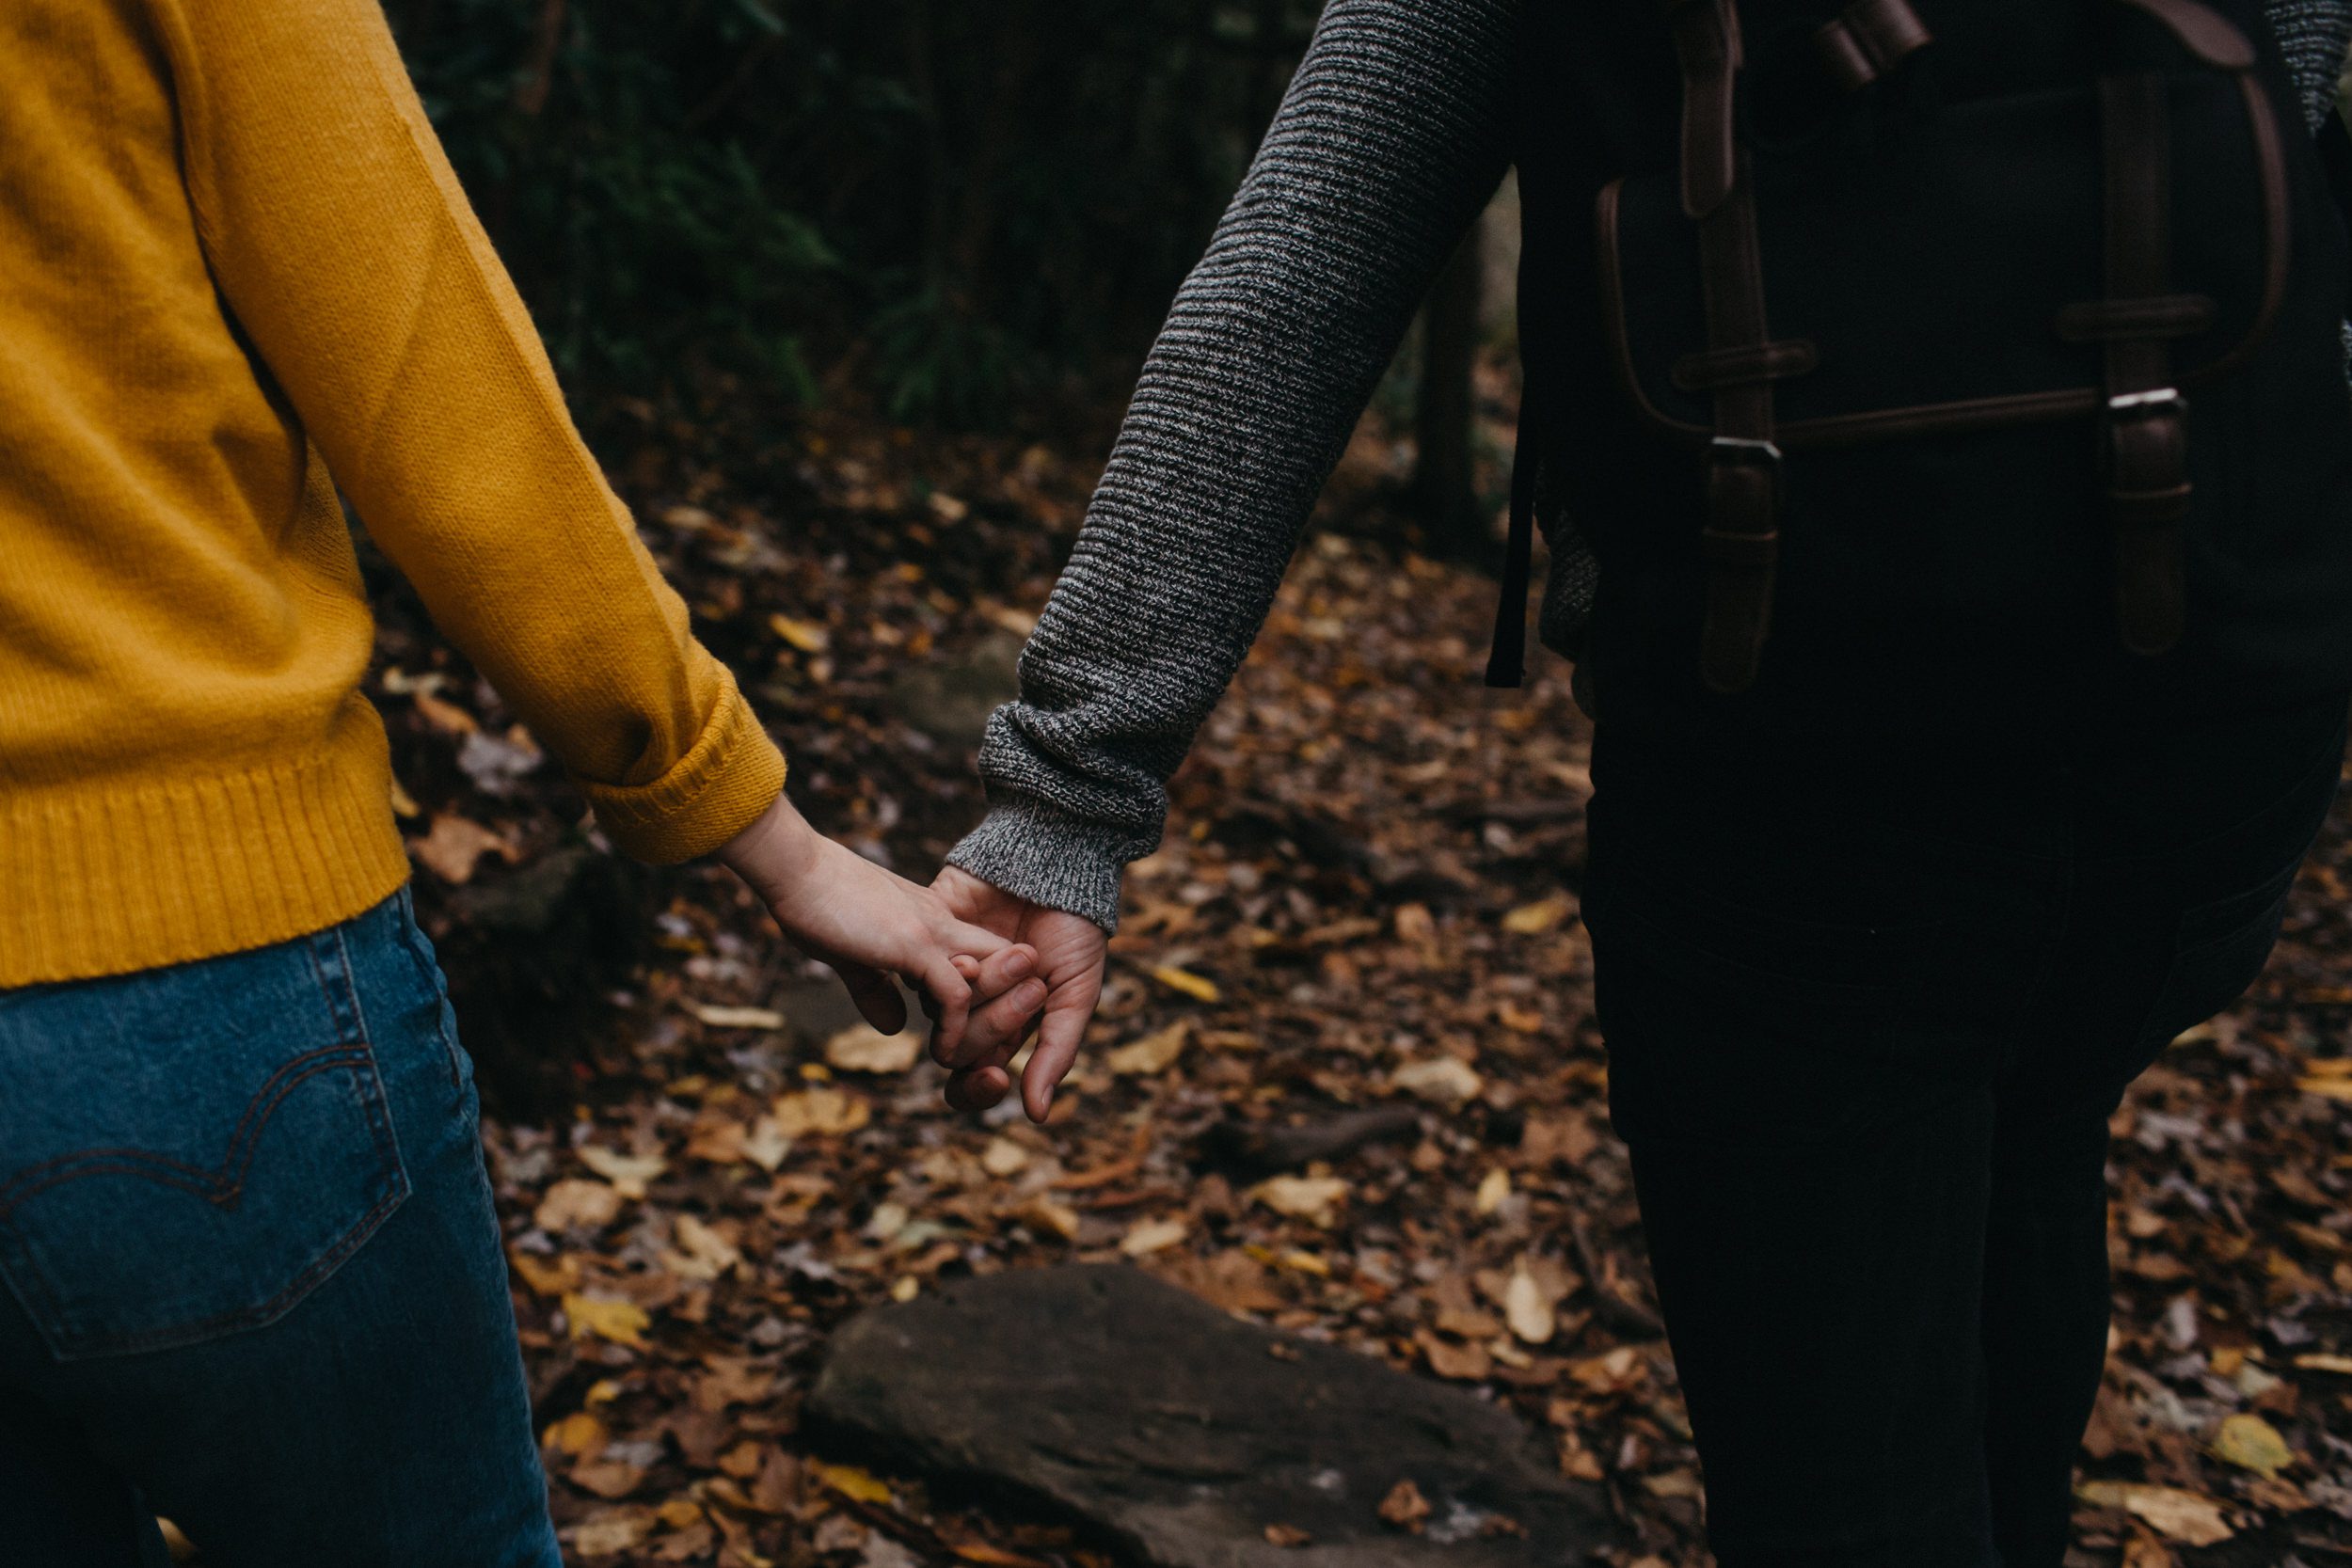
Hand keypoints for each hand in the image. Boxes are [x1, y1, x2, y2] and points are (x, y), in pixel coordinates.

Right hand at [716, 796, 1037, 1057]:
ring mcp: (932, 933)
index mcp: (932, 921)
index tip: (982, 1031)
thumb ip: (876, 990)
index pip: (986, 956)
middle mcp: (943, 924)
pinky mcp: (914, 946)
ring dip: (991, 1026)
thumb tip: (895, 1026)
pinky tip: (943, 1052)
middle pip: (1007, 964)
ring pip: (993, 982)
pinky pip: (956, 996)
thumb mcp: (852, 955)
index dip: (992, 995)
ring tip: (979, 1059)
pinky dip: (955, 1031)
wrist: (795, 869)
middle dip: (1011, 1008)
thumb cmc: (814, 903)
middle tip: (1000, 1049)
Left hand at [929, 867, 1107, 1122]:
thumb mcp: (1076, 996)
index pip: (972, 1078)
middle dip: (995, 1021)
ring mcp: (944, 970)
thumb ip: (1055, 1054)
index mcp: (1004, 1027)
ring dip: (979, 991)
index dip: (976, 1088)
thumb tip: (1036, 1115)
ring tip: (1017, 955)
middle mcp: (968, 1005)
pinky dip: (949, 969)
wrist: (1056, 865)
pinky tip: (974, 953)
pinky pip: (920, 970)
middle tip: (1032, 983)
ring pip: (936, 1010)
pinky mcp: (926, 935)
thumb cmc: (1074, 932)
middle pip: (954, 1047)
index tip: (995, 1077)